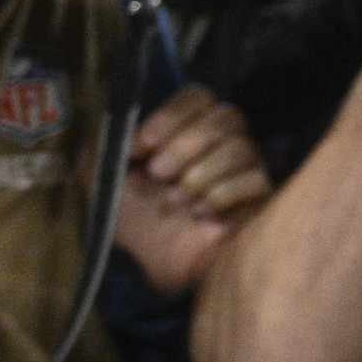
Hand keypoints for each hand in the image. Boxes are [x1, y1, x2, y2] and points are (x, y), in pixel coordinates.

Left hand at [113, 84, 271, 291]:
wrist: (150, 265)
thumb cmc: (131, 218)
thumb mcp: (102, 176)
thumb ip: (106, 145)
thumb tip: (123, 129)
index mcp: (186, 129)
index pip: (198, 96)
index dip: (172, 114)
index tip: (143, 145)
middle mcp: (222, 142)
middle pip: (226, 116)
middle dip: (187, 144)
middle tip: (158, 174)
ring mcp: (246, 168)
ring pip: (241, 148)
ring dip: (200, 174)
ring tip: (175, 201)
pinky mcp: (260, 197)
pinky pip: (255, 180)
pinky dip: (222, 195)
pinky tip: (201, 213)